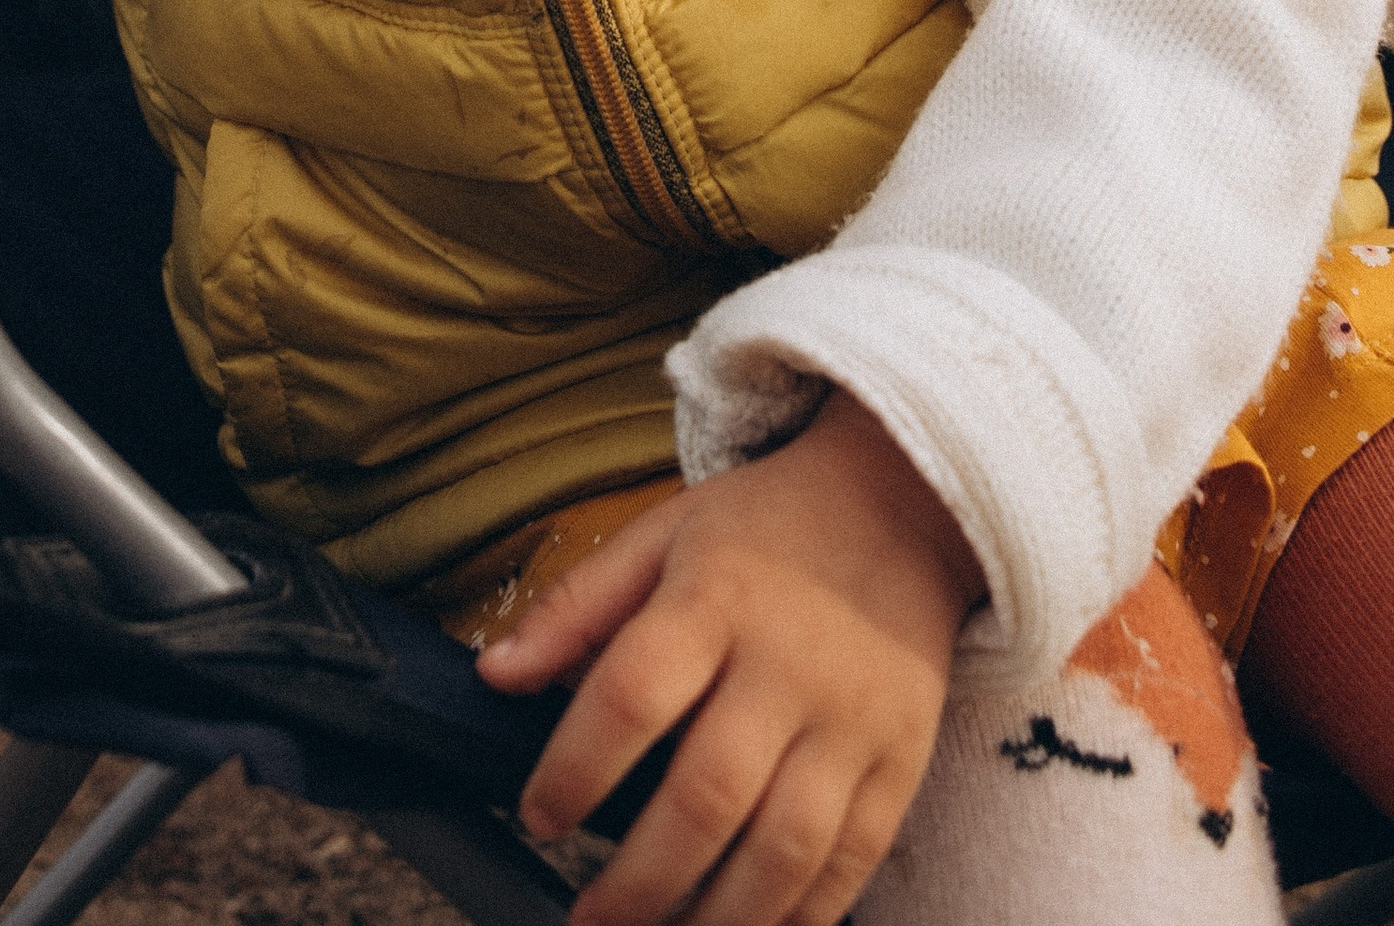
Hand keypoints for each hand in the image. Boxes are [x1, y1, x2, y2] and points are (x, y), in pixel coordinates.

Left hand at [477, 394, 983, 925]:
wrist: (899, 508)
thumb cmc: (764, 529)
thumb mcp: (663, 534)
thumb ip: (576, 608)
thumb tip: (493, 676)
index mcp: (716, 599)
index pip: (632, 693)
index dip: (575, 767)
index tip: (538, 815)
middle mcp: (787, 665)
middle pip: (708, 793)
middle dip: (640, 879)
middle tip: (589, 921)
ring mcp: (852, 721)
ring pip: (784, 848)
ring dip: (717, 917)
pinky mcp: (900, 761)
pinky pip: (852, 860)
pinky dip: (801, 916)